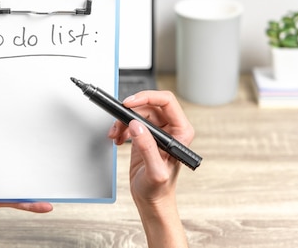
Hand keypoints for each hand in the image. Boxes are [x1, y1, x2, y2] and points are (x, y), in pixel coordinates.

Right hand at [107, 90, 193, 246]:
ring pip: (138, 112)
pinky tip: (118, 139)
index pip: (167, 102)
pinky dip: (121, 127)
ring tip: (116, 135)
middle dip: (131, 111)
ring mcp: (157, 132)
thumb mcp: (155, 172)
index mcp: (180, 132)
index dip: (147, 97)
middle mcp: (171, 129)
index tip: (130, 103)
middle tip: (119, 122)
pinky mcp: (145, 136)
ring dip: (123, 121)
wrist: (151, 200)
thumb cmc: (159, 190)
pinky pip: (132, 121)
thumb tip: (137, 126)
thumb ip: (147, 148)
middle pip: (149, 104)